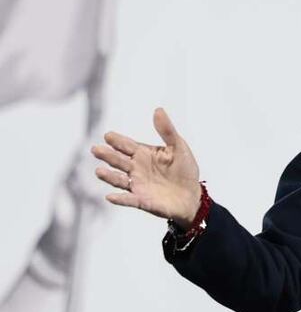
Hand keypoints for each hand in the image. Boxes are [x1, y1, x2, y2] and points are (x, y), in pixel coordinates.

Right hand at [90, 108, 201, 225]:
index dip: (118, 141)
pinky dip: (120, 199)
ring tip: (99, 171)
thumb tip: (158, 110)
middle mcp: (136, 169)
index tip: (108, 136)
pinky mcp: (142, 201)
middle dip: (108, 155)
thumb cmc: (184, 169)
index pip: (128, 146)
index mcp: (144, 154)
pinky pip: (129, 200)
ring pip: (119, 180)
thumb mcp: (178, 147)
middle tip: (96, 149)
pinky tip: (111, 197)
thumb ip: (167, 130)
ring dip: (109, 176)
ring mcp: (138, 185)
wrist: (192, 194)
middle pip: (119, 161)